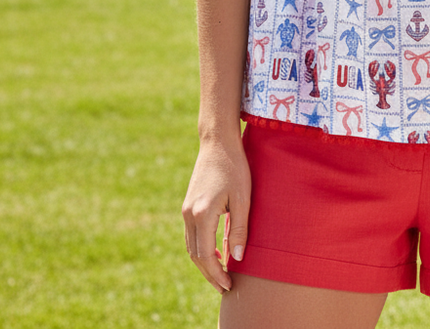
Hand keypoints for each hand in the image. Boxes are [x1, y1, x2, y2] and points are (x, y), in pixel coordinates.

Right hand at [181, 136, 251, 291]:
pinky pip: (191, 235)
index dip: (216, 274)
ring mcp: (186, 210)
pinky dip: (201, 249)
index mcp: (202, 214)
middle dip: (210, 274)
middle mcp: (189, 215)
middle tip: (225, 286)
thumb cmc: (235, 167)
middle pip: (196, 255)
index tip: (228, 285)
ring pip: (191, 247)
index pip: (206, 255)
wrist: (217, 143)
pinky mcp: (188, 205)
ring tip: (220, 274)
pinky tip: (215, 252)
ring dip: (204, 263)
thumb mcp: (243, 198)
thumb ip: (239, 229)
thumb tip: (236, 258)